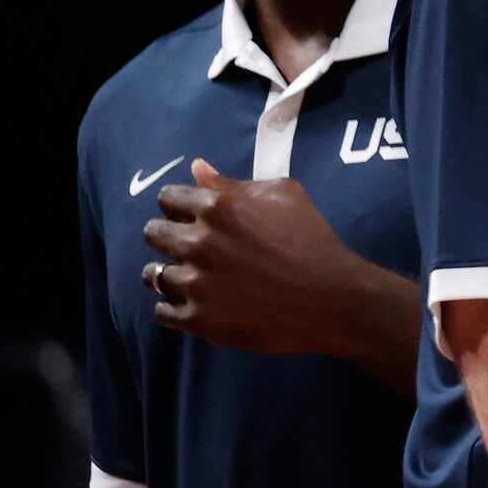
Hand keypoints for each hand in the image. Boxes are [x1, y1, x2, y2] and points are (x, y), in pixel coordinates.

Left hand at [141, 161, 366, 355]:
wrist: (334, 299)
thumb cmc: (314, 241)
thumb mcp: (285, 196)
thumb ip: (234, 183)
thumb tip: (197, 168)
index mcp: (216, 207)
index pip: (167, 198)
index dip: (180, 206)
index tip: (192, 218)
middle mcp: (198, 242)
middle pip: (153, 233)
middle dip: (169, 237)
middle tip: (194, 249)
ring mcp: (195, 283)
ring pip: (154, 274)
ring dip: (169, 274)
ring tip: (191, 280)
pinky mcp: (199, 319)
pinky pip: (163, 312)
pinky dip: (174, 308)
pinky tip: (194, 305)